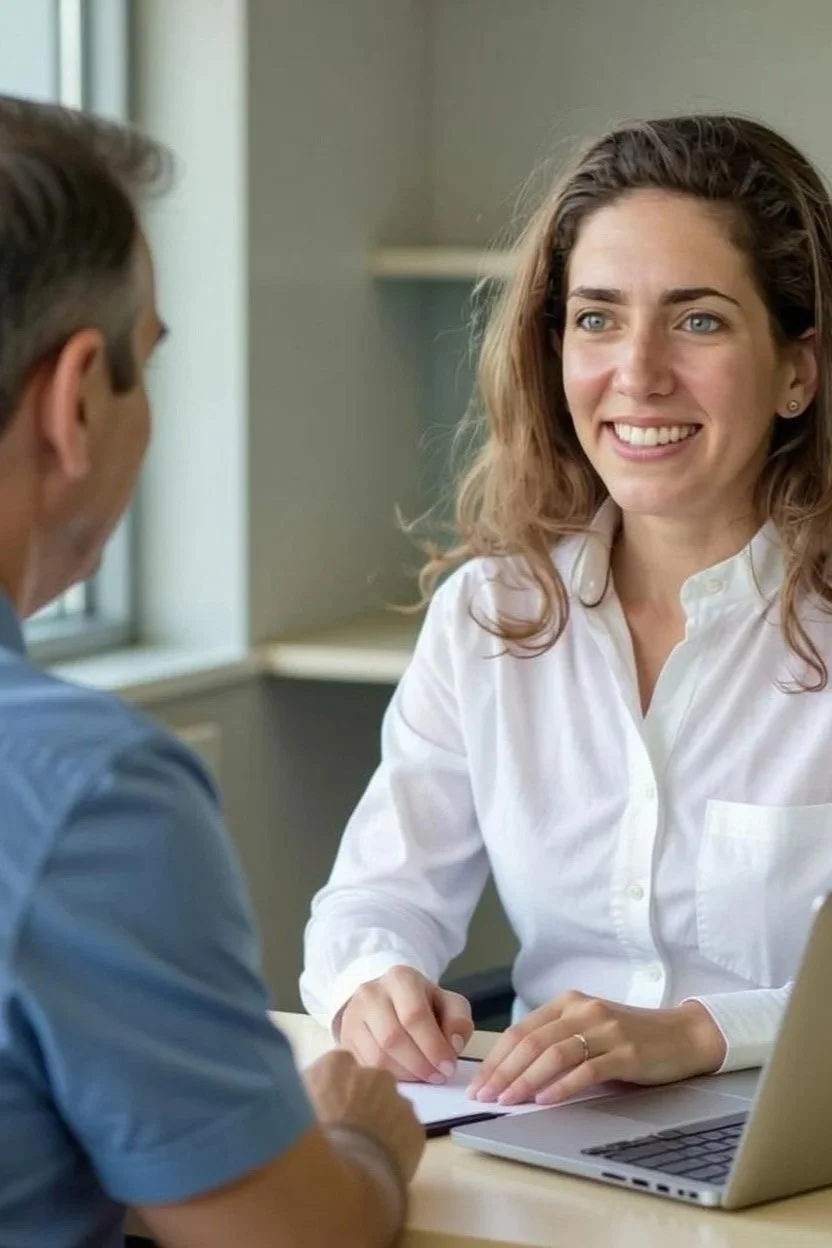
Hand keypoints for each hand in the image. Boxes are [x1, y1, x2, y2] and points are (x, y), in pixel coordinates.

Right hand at [304, 1048, 424, 1181]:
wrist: (343, 1184)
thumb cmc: (305, 1148)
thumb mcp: (288, 1115)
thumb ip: (301, 1098)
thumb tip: (304, 1100)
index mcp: (336, 1065)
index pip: (335, 1068)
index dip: (330, 1092)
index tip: (325, 1111)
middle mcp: (371, 1074)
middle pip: (366, 1085)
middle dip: (359, 1102)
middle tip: (346, 1132)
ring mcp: (398, 1101)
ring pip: (389, 1108)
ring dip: (380, 1123)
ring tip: (364, 1153)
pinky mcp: (416, 1129)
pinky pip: (404, 1133)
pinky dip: (396, 1145)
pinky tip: (381, 1165)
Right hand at [338, 965, 473, 1083]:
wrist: (388, 1000)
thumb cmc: (423, 1004)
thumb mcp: (449, 1004)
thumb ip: (458, 1021)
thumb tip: (453, 1046)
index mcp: (400, 978)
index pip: (415, 1015)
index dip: (433, 1046)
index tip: (448, 1067)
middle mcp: (371, 993)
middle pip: (393, 1038)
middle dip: (420, 1064)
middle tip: (437, 1077)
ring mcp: (353, 1016)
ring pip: (376, 1056)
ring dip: (405, 1075)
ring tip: (422, 1078)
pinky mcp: (345, 1039)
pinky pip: (365, 1067)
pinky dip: (387, 1079)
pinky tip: (404, 1078)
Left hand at [467, 992, 726, 1106]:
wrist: (682, 1035)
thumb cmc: (629, 1037)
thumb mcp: (587, 1031)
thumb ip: (555, 1042)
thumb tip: (510, 1073)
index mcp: (568, 1002)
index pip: (520, 1030)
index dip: (496, 1058)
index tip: (478, 1084)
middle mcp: (583, 1010)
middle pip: (532, 1042)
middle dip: (503, 1072)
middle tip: (485, 1097)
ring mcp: (606, 1029)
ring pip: (554, 1054)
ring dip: (526, 1080)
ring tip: (508, 1101)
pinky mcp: (626, 1051)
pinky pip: (587, 1069)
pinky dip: (562, 1086)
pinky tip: (546, 1100)